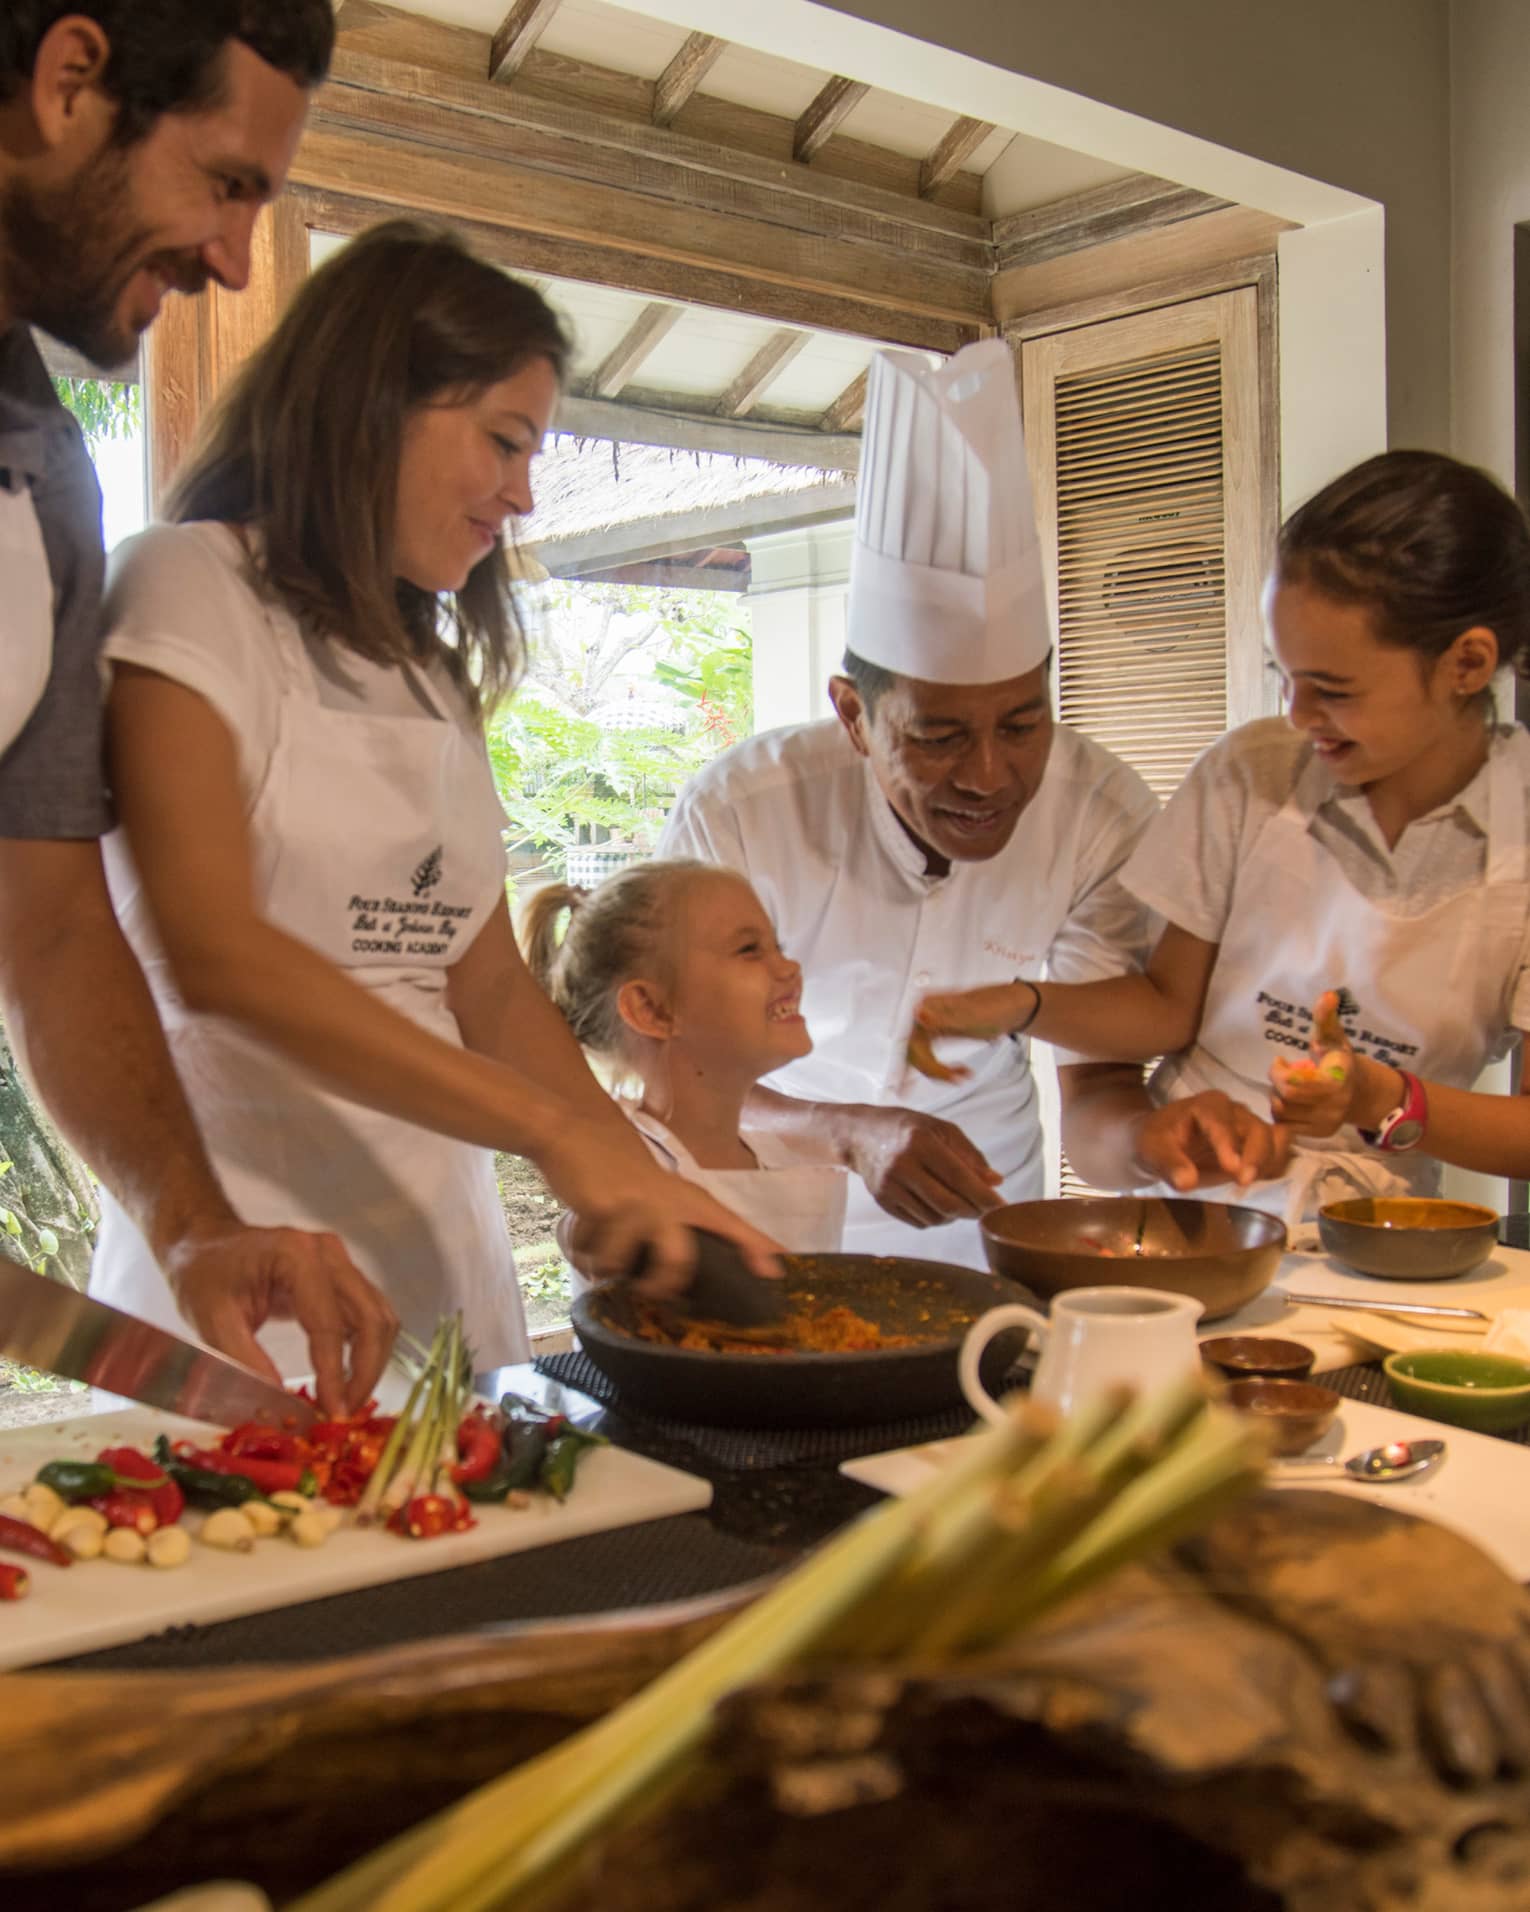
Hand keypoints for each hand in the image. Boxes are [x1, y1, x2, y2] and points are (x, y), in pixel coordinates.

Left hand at [162, 1221, 397, 1417]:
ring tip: (347, 1401)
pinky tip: (348, 1379)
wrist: (205, 1246)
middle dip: (364, 1372)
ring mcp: (340, 1262)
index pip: (329, 1322)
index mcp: (296, 1256)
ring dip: (372, 1363)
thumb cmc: (204, 1276)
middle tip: (344, 1413)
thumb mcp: (212, 1321)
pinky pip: (370, 1315)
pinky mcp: (343, 1276)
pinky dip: (367, 1350)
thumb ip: (247, 1362)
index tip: (331, 1412)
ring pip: (380, 1317)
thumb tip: (283, 1409)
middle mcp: (328, 1253)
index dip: (334, 1372)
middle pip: (371, 1317)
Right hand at [568, 1176, 781, 1299]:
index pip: (734, 1227)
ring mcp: (636, 1205)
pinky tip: (583, 1240)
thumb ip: (688, 1232)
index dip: (756, 1250)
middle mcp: (670, 1203)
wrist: (582, 1136)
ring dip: (605, 1267)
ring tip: (601, 1261)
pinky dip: (581, 1255)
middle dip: (658, 1286)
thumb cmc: (628, 1180)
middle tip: (647, 1292)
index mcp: (692, 1202)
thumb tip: (716, 1267)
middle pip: (676, 1262)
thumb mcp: (666, 1201)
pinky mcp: (602, 1208)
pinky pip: (589, 1254)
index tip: (775, 1275)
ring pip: (619, 1264)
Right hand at [838, 1104, 1002, 1226]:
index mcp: (920, 1142)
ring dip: (954, 1215)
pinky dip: (935, 1217)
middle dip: (973, 1211)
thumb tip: (995, 1182)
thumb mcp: (941, 1130)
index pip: (959, 1178)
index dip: (983, 1196)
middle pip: (948, 1204)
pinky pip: (919, 1222)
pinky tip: (936, 1202)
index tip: (1001, 1206)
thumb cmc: (907, 1128)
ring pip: (935, 1218)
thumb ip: (970, 1156)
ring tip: (958, 1200)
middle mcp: (902, 1166)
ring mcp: (889, 1187)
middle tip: (984, 1208)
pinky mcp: (882, 1202)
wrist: (861, 1135)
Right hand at [906, 981, 1036, 1083]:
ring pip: (922, 1056)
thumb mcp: (972, 1016)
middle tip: (955, 1079)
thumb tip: (919, 1016)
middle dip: (934, 1070)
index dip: (924, 1063)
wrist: (1014, 1006)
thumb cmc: (997, 1006)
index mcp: (929, 1005)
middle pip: (915, 1051)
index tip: (941, 1076)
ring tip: (962, 1076)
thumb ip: (944, 1018)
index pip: (914, 1042)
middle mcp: (926, 1013)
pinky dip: (940, 1069)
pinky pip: (930, 1055)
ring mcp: (932, 1023)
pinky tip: (953, 1075)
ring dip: (938, 1071)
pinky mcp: (940, 1033)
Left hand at [1132, 1091, 1290, 1192]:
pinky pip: (1278, 1148)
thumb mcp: (1154, 1151)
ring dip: (1267, 1162)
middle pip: (1257, 1129)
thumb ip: (1170, 1164)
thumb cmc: (1158, 1141)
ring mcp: (1248, 1125)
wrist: (1163, 1141)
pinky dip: (1275, 1163)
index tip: (1231, 1168)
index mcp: (1208, 1105)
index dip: (1229, 1143)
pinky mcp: (1256, 1142)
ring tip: (1248, 1182)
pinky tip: (1260, 1179)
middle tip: (1243, 1181)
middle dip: (1256, 1155)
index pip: (1223, 1121)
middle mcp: (1234, 1111)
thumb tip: (1187, 1182)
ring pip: (1272, 1139)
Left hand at [1269, 989, 1355, 1136]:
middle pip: (1284, 1099)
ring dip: (1277, 1097)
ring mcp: (1326, 1124)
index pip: (1291, 1086)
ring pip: (1282, 1113)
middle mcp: (1333, 1107)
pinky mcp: (1318, 1135)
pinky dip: (1282, 1111)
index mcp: (1336, 1082)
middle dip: (1277, 1084)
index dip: (1278, 1073)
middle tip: (1282, 1073)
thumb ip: (1326, 1018)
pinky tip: (1292, 1100)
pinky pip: (1286, 1125)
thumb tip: (1328, 994)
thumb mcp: (1333, 1036)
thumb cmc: (1339, 1058)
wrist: (1361, 1091)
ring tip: (1289, 1086)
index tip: (1280, 1061)